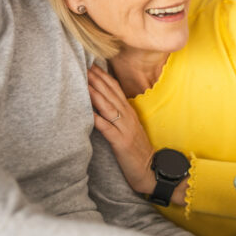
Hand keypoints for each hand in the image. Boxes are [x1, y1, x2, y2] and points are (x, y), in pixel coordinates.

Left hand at [87, 65, 157, 194]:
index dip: (104, 77)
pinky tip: (88, 112)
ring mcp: (125, 129)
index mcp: (130, 113)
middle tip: (85, 66)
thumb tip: (105, 104)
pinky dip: (98, 119)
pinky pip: (107, 129)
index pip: (116, 90)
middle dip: (98, 80)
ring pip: (109, 107)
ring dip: (96, 94)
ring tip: (85, 82)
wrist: (151, 170)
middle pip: (111, 94)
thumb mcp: (129, 128)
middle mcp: (128, 117)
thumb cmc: (137, 150)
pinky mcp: (121, 143)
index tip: (93, 65)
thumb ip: (120, 115)